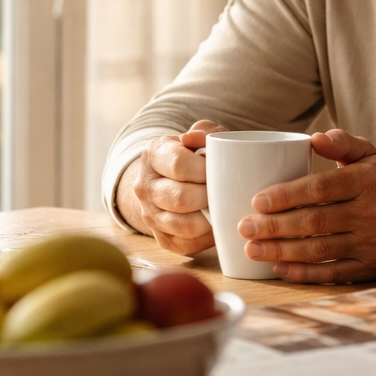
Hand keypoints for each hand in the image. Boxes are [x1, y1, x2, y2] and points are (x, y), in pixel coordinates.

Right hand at [121, 120, 227, 255]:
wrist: (171, 181)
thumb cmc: (196, 157)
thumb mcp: (201, 137)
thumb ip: (206, 131)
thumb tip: (194, 138)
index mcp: (154, 155)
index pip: (178, 165)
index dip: (205, 169)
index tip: (223, 170)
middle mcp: (145, 187)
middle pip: (181, 198)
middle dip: (210, 196)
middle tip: (230, 192)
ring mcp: (150, 215)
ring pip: (184, 225)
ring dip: (211, 219)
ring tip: (227, 208)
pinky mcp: (162, 238)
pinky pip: (188, 244)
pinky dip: (209, 237)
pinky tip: (220, 224)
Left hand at [236, 129, 375, 282]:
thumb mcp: (371, 156)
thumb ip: (343, 143)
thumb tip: (314, 138)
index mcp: (368, 181)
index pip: (321, 188)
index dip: (286, 196)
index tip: (257, 200)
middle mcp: (372, 213)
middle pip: (315, 221)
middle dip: (274, 226)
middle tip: (244, 227)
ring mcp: (371, 244)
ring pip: (319, 250)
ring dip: (281, 251)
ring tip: (252, 249)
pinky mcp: (369, 269)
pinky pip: (331, 273)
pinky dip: (303, 274)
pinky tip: (278, 268)